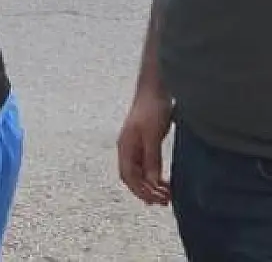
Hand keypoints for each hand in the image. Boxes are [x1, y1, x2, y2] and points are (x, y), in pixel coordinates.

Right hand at [116, 90, 173, 205]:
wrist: (154, 90)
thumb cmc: (152, 110)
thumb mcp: (153, 136)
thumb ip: (151, 159)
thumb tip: (152, 182)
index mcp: (125, 147)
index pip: (128, 176)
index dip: (140, 191)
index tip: (156, 200)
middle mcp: (127, 149)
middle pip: (132, 177)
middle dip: (146, 192)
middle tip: (164, 202)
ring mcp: (135, 146)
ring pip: (140, 173)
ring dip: (151, 186)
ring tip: (167, 195)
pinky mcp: (144, 143)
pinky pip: (146, 166)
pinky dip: (154, 177)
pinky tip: (165, 182)